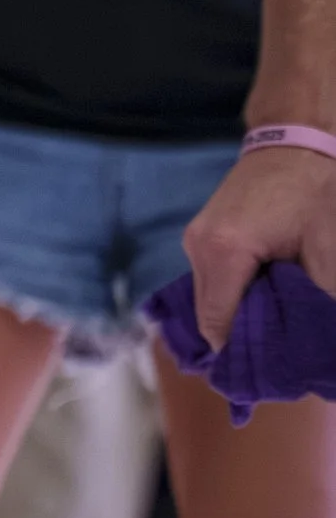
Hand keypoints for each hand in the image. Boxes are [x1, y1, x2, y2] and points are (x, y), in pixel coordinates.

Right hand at [183, 146, 335, 347]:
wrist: (296, 141)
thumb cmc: (313, 191)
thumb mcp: (325, 250)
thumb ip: (314, 300)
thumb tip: (312, 347)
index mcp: (224, 250)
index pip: (219, 325)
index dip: (241, 357)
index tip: (269, 376)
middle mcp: (199, 246)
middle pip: (208, 317)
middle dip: (239, 341)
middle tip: (275, 360)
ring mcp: (195, 240)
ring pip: (209, 301)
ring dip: (236, 317)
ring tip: (271, 331)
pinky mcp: (201, 235)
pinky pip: (211, 282)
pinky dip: (232, 298)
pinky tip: (260, 303)